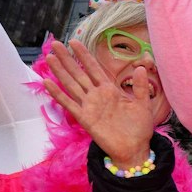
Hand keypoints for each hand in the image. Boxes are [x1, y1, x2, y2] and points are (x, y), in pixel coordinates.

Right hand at [42, 39, 159, 165]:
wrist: (135, 149)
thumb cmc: (139, 128)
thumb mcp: (143, 104)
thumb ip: (140, 86)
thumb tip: (141, 67)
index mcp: (110, 90)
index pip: (94, 68)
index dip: (84, 55)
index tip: (74, 42)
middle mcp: (97, 96)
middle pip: (78, 73)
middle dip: (67, 59)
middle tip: (55, 44)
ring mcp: (89, 106)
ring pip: (71, 85)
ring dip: (60, 71)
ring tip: (49, 58)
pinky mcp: (85, 118)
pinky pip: (69, 104)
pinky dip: (58, 94)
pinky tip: (48, 82)